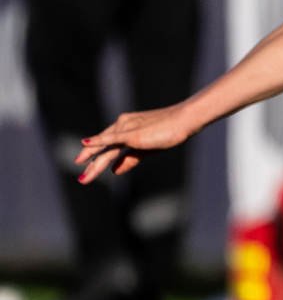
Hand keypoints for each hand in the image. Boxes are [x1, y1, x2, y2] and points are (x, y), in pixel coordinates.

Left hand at [75, 102, 203, 183]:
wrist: (184, 120)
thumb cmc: (170, 132)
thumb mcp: (148, 149)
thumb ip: (130, 159)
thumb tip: (114, 171)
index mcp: (126, 126)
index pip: (106, 143)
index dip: (95, 155)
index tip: (87, 167)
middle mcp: (123, 125)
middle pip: (103, 147)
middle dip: (91, 164)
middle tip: (82, 179)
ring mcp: (127, 128)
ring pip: (105, 148)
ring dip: (94, 164)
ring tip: (84, 178)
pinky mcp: (132, 133)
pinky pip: (112, 139)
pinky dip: (98, 142)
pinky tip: (85, 144)